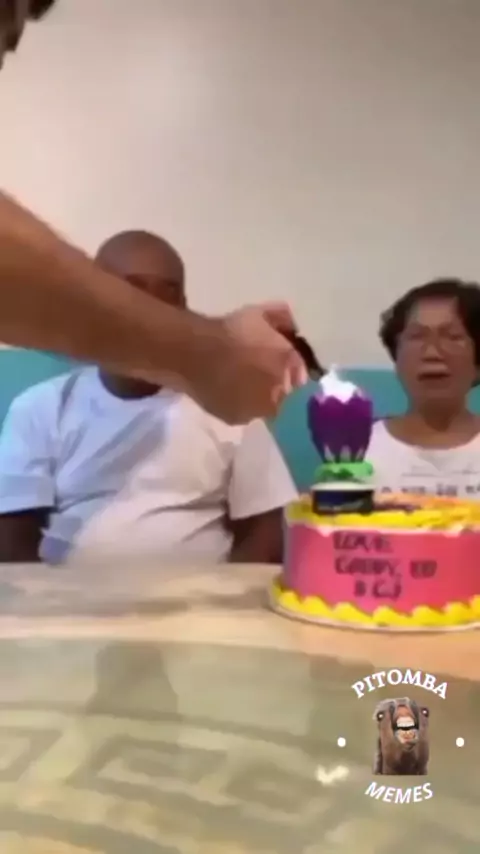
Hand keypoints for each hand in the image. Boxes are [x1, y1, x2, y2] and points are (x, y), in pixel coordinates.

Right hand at [186, 302, 307, 423]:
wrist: (193, 351)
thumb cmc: (229, 330)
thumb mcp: (261, 313)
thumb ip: (283, 318)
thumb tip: (293, 327)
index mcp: (289, 365)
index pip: (303, 375)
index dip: (295, 371)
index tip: (284, 365)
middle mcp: (279, 392)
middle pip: (286, 395)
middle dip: (279, 386)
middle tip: (261, 373)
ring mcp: (257, 410)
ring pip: (264, 406)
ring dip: (259, 397)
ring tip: (241, 382)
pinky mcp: (236, 419)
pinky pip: (243, 413)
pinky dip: (239, 404)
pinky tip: (226, 391)